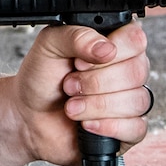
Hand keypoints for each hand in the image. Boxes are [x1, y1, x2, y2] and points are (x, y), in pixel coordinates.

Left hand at [3, 22, 151, 165]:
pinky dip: (108, 126)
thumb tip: (107, 48)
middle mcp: (126, 68)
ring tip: (72, 107)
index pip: (135, 39)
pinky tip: (87, 124)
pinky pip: (137, 128)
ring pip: (136, 100)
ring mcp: (129, 99)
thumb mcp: (50, 45)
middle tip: (69, 85)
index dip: (111, 51)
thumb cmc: (41, 77)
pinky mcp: (127, 128)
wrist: (28, 116)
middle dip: (96, 82)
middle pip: (137, 71)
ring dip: (97, 106)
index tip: (80, 61)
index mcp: (113, 42)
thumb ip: (77, 36)